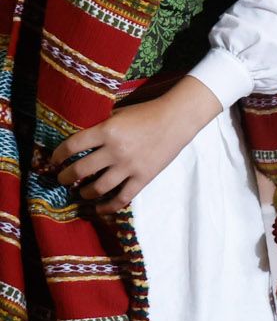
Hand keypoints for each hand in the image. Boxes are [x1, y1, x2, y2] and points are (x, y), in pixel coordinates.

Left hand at [45, 77, 222, 211]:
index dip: (57, 156)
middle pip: (79, 171)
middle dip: (65, 177)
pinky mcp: (143, 177)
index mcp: (107, 130)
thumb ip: (100, 126)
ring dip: (83, 193)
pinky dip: (107, 207)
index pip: (72, 146)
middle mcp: (116, 150)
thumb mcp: (119, 113)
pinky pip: (121, 198)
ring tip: (80, 192)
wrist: (178, 118)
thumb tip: (78, 140)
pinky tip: (99, 208)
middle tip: (62, 179)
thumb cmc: (147, 112)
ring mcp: (130, 166)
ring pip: (97, 188)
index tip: (54, 161)